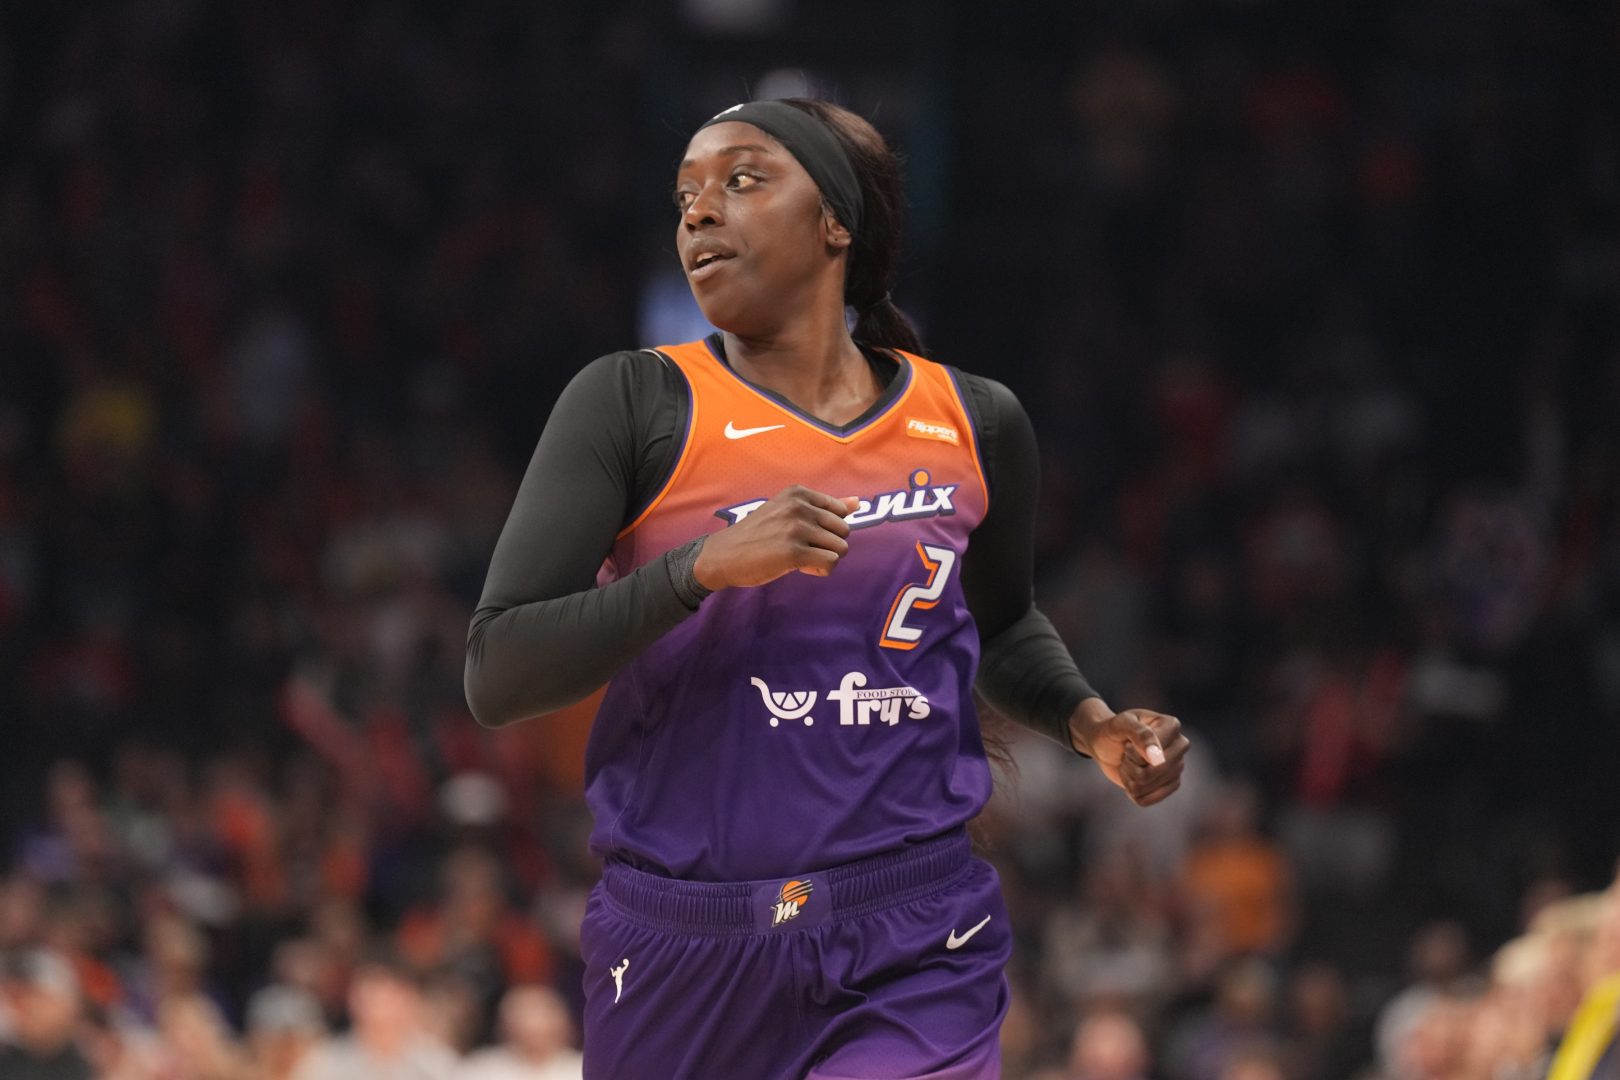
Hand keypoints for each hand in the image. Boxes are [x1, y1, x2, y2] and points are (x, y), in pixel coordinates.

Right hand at [693, 485, 860, 589]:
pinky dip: (821, 570)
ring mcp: (796, 528)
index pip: (841, 512)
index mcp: (798, 493)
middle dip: (830, 545)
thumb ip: (825, 507)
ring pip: (841, 548)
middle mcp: (799, 506)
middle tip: (805, 550)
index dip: (827, 530)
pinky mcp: (794, 552)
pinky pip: (830, 563)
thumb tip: (859, 503)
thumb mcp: (788, 512)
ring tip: (801, 559)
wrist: (723, 555)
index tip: (806, 536)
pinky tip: (801, 568)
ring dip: (825, 559)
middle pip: (844, 530)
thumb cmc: (757, 535)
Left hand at [1068, 698, 1188, 806]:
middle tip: (1126, 752)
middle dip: (1131, 765)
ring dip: (1129, 777)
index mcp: (1172, 726)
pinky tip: (1131, 777)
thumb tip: (1158, 759)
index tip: (1127, 742)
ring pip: (1147, 786)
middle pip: (1155, 771)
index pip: (1155, 753)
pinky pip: (1146, 800)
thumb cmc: (1113, 730)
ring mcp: (1178, 766)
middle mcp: (1180, 745)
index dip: (1133, 752)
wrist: (1106, 744)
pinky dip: (1131, 791)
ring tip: (1128, 763)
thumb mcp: (1121, 724)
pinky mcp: (1171, 785)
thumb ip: (1140, 734)